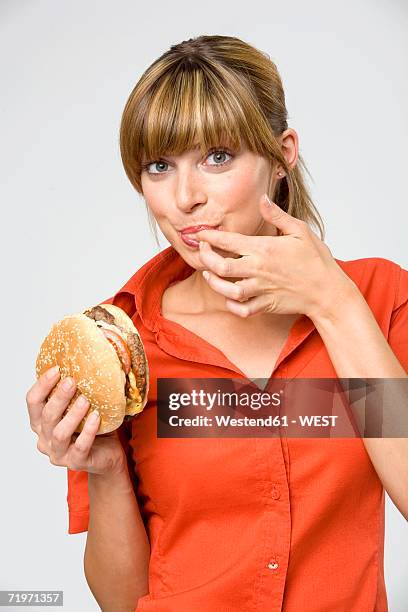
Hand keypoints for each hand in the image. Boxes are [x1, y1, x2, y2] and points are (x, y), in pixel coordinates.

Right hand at [26, 366, 126, 475]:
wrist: (108, 455)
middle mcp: (45, 438)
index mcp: (41, 423)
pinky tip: (97, 417)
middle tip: (72, 381)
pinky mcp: (75, 462)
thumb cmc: (91, 427)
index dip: (42, 385)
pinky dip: (88, 430)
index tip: (57, 369)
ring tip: (85, 400)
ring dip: (72, 415)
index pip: (33, 402)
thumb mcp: (80, 407)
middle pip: (45, 416)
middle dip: (58, 397)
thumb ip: (74, 391)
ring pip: (59, 433)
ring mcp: (59, 453)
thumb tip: (83, 360)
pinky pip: (80, 446)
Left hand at [196, 194, 355, 319]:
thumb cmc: (317, 260)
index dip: (210, 236)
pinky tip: (228, 297)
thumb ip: (277, 215)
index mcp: (264, 248)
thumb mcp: (300, 230)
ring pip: (227, 290)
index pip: (228, 241)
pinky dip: (232, 305)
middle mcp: (259, 269)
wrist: (328, 291)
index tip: (201, 234)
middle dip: (206, 258)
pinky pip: (242, 309)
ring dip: (214, 282)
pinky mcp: (266, 305)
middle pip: (220, 266)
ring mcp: (261, 289)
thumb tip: (262, 199)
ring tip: (209, 274)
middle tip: (203, 252)